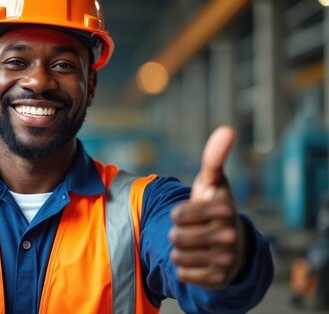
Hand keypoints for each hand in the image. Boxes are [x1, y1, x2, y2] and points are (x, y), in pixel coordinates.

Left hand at [168, 126, 246, 288]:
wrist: (233, 246)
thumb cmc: (215, 207)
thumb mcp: (213, 182)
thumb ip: (214, 157)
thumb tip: (227, 129)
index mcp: (225, 208)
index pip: (177, 214)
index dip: (178, 214)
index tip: (190, 212)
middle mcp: (229, 235)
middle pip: (175, 237)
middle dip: (177, 233)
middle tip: (193, 230)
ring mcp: (226, 259)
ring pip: (177, 256)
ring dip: (180, 250)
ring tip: (195, 245)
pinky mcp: (220, 279)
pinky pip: (183, 275)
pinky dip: (185, 269)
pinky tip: (198, 261)